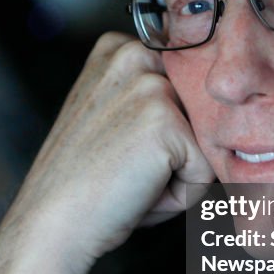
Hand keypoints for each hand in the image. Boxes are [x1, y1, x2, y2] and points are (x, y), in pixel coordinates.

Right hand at [3, 32, 214, 273]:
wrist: (52, 224)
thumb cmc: (84, 185)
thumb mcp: (114, 118)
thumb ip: (155, 100)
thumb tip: (221, 104)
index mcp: (118, 49)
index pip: (183, 91)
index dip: (161, 135)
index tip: (117, 150)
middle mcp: (134, 55)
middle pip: (198, 113)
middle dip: (175, 153)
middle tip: (122, 170)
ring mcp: (149, 85)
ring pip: (205, 141)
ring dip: (178, 173)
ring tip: (130, 180)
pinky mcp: (164, 120)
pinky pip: (205, 170)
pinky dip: (180, 195)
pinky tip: (136, 192)